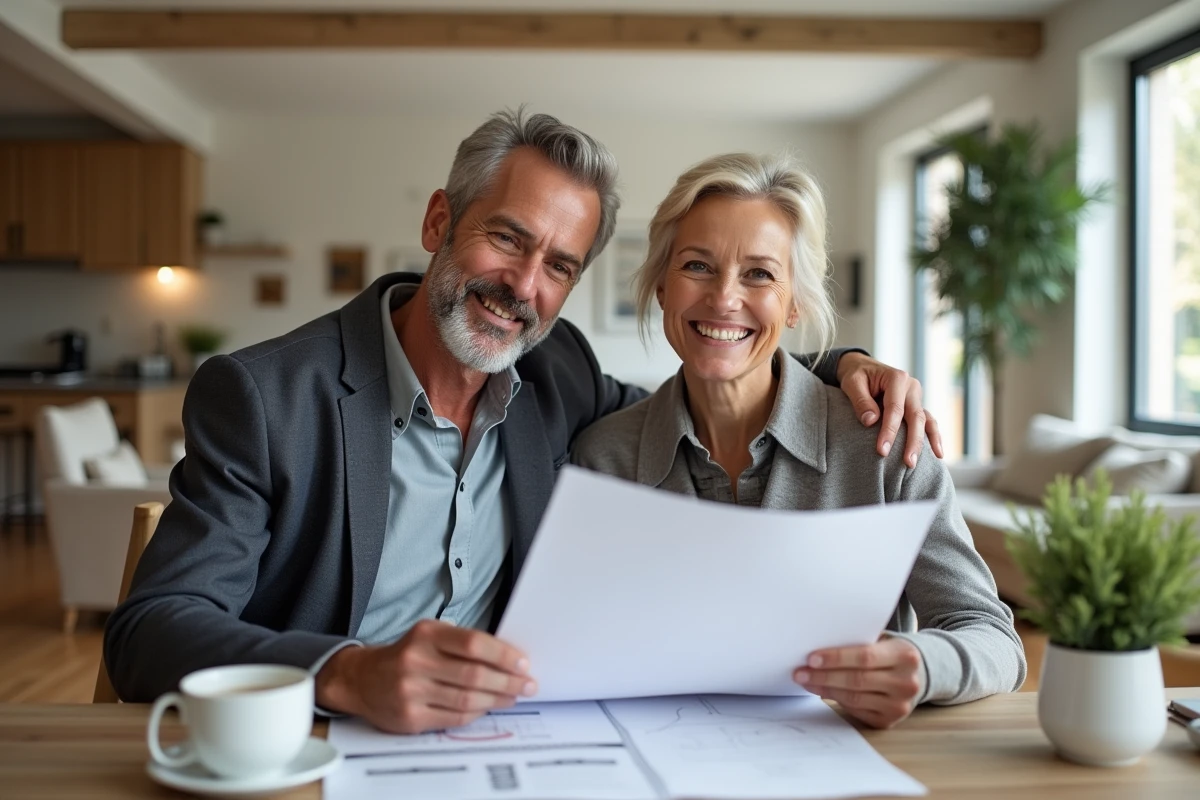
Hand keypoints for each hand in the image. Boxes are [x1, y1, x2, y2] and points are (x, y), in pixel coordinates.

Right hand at [315, 619, 536, 733]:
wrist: (363, 679)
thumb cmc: (407, 654)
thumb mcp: (430, 634)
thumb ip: (463, 642)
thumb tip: (508, 657)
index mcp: (425, 635)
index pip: (473, 644)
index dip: (503, 655)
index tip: (523, 663)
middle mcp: (416, 661)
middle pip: (474, 675)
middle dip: (508, 681)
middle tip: (527, 684)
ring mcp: (411, 691)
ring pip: (467, 700)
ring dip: (497, 699)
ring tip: (513, 696)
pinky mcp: (410, 717)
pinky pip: (454, 717)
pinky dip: (477, 713)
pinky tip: (488, 707)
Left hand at [794, 637, 923, 728]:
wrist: (918, 674)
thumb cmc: (890, 653)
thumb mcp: (883, 641)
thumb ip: (858, 642)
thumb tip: (818, 650)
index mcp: (905, 655)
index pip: (865, 657)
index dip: (836, 658)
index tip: (811, 658)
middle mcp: (906, 683)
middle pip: (857, 680)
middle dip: (824, 676)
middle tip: (800, 672)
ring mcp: (899, 705)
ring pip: (853, 698)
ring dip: (825, 689)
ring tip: (805, 681)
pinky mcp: (889, 720)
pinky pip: (855, 710)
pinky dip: (835, 700)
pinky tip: (821, 691)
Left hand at [835, 352, 943, 466]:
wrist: (861, 367)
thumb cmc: (856, 375)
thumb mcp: (852, 382)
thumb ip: (860, 400)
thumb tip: (871, 421)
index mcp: (897, 378)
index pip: (895, 408)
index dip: (890, 430)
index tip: (882, 451)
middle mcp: (911, 387)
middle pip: (915, 417)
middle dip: (912, 442)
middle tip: (908, 463)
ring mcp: (916, 397)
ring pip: (925, 421)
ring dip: (925, 443)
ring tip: (920, 462)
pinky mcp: (915, 406)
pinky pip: (927, 422)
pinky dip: (933, 437)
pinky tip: (937, 453)